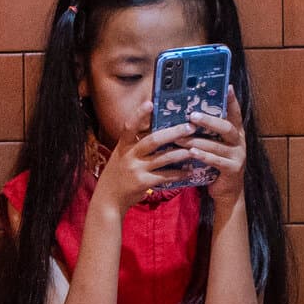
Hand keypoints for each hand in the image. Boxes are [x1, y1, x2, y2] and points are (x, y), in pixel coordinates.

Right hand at [93, 101, 199, 221]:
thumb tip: (156, 133)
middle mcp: (129, 156)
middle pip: (154, 140)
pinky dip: (178, 174)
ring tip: (195, 149)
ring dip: (181, 153)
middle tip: (189, 127)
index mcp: (123, 147)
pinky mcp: (143, 183)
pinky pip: (165, 176)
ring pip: (164, 158)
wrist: (108, 201)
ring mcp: (136, 169)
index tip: (150, 102)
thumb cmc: (118, 177)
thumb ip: (134, 147)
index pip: (129, 127)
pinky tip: (189, 172)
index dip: (139, 114)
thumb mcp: (121, 158)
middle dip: (173, 133)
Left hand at [185, 92, 247, 213]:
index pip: (235, 113)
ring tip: (181, 137)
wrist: (227, 192)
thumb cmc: (216, 165)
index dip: (232, 101)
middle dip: (208, 120)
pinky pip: (216, 161)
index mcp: (236, 133)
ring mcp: (238, 156)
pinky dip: (204, 156)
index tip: (229, 87)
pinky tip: (192, 152)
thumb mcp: (214, 146)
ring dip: (197, 140)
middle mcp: (239, 142)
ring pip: (216, 145)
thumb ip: (208, 133)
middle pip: (226, 127)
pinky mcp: (233, 169)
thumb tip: (188, 117)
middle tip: (192, 114)